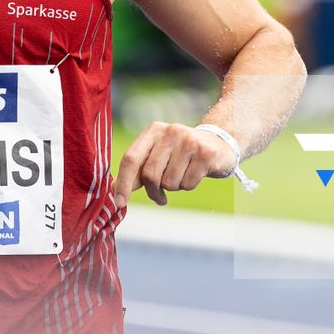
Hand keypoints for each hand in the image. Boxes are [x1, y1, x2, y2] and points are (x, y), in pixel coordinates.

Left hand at [112, 121, 237, 206]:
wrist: (219, 144)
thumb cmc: (181, 154)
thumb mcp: (158, 155)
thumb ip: (137, 169)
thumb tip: (114, 189)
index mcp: (154, 130)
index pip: (131, 158)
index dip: (123, 182)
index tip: (119, 202)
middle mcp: (170, 132)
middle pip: (150, 174)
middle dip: (153, 191)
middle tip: (160, 196)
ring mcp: (189, 141)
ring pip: (169, 182)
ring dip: (174, 187)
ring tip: (182, 175)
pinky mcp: (205, 154)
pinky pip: (187, 184)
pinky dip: (189, 185)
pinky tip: (195, 174)